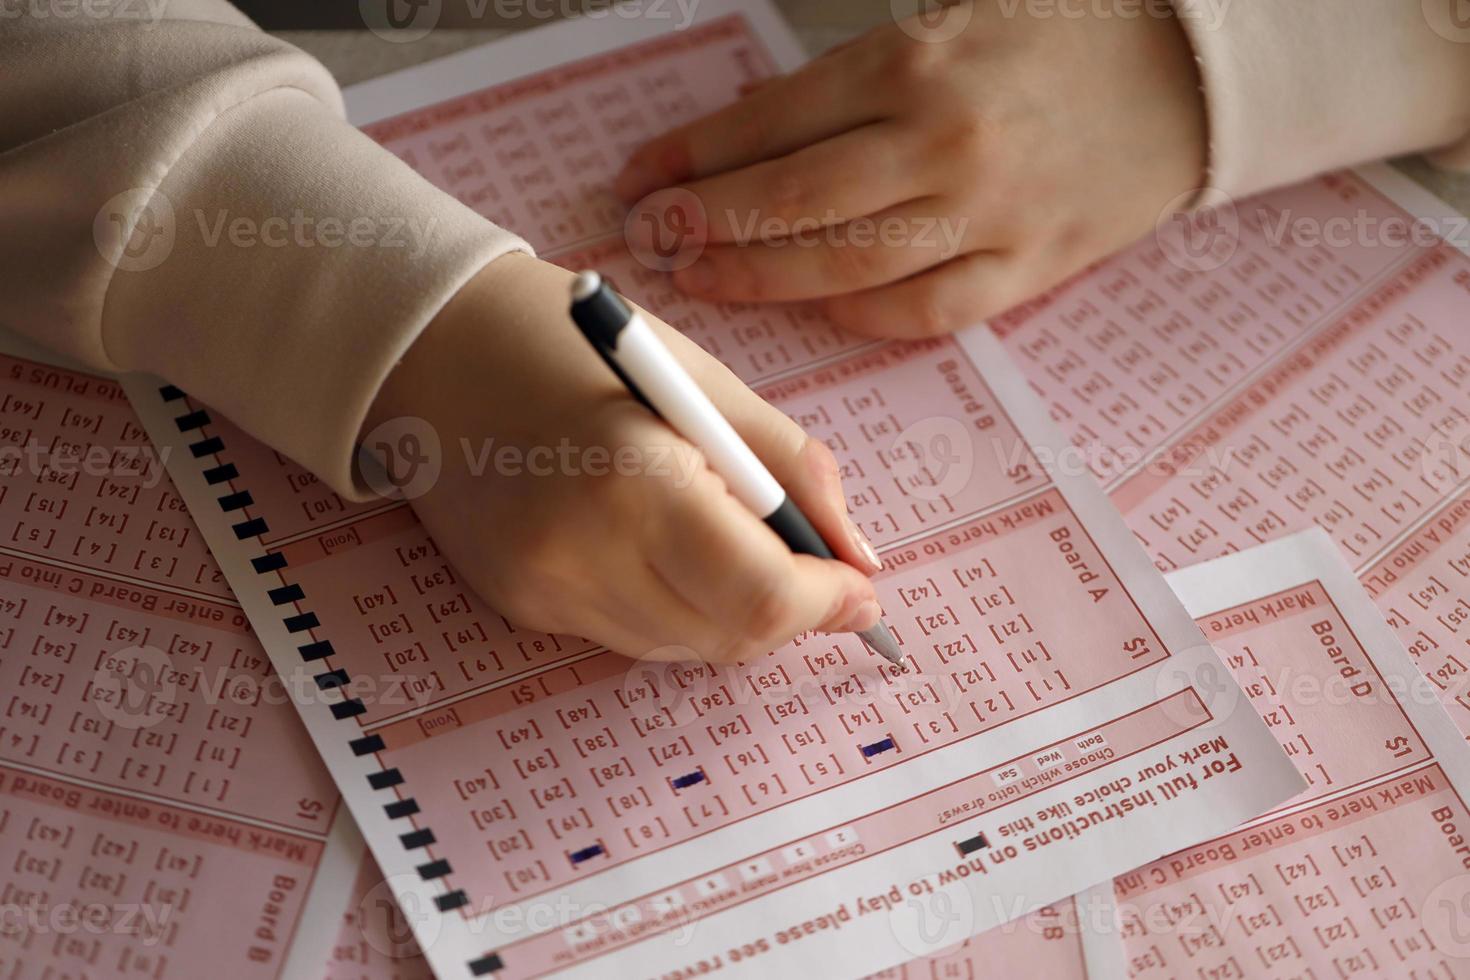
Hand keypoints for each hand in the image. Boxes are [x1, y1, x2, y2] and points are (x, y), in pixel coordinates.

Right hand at [362, 253, 883, 662]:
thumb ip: (794, 471)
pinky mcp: (518, 606)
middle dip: (789, 612)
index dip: (828, 603)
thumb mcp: (703, 381)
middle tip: (812, 566)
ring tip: (725, 534)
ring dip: (730, 610)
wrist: (433, 347)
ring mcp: (541, 590)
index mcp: (635, 480)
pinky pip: (628, 633)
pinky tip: (658, 542)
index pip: (760, 595)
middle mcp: (580, 553)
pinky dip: (671, 603)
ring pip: (681, 647)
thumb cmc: (576, 344)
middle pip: (727, 638)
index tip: (861, 588)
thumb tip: (859, 556)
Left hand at [615, 0, 1205, 336]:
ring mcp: (989, 214)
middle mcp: (944, 143)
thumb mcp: (950, 11)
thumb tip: (752, 126)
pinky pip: (927, 310)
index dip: (693, 156)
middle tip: (651, 237)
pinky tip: (814, 306)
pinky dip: (862, 314)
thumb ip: (852, 70)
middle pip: (793, 200)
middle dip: (704, 223)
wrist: (1191, 71)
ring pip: (847, 264)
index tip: (639, 177)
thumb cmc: (1063, 30)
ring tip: (704, 277)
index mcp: (916, 63)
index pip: (773, 121)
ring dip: (761, 277)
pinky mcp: (1030, 268)